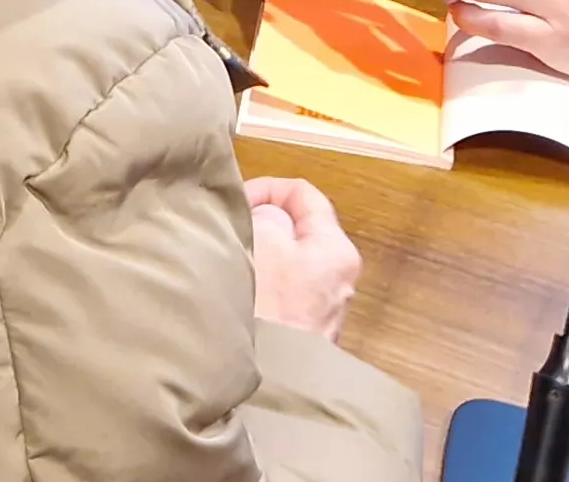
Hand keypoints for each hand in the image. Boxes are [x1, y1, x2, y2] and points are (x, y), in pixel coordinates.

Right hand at [244, 176, 361, 340]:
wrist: (272, 380)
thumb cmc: (271, 306)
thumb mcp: (265, 241)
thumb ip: (267, 216)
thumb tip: (266, 218)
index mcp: (336, 248)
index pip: (304, 193)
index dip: (266, 187)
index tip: (235, 201)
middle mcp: (338, 276)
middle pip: (295, 229)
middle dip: (260, 224)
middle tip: (229, 231)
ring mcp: (322, 307)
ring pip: (287, 262)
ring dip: (258, 256)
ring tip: (229, 261)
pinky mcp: (305, 331)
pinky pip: (282, 292)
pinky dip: (260, 284)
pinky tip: (238, 293)